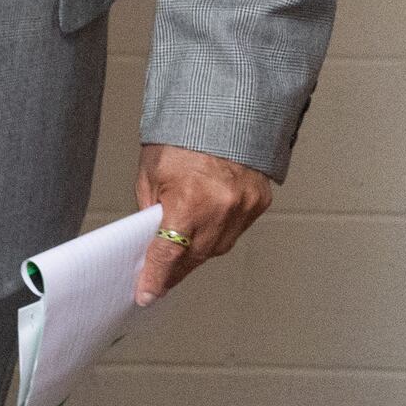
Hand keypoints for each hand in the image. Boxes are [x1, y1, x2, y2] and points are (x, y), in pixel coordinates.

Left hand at [133, 142, 273, 306]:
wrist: (224, 111)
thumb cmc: (183, 137)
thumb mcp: (151, 174)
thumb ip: (150, 210)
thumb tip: (149, 238)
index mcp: (190, 200)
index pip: (169, 252)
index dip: (155, 277)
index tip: (146, 294)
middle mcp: (222, 208)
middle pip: (195, 256)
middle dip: (175, 270)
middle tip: (159, 278)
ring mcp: (245, 207)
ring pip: (218, 248)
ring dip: (198, 253)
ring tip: (181, 252)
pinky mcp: (259, 202)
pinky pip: (236, 231)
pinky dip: (219, 233)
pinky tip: (206, 229)